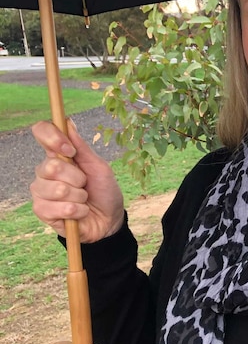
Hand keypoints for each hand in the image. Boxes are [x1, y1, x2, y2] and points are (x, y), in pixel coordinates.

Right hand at [30, 119, 124, 242]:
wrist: (109, 220)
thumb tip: (68, 122)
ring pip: (57, 189)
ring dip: (79, 197)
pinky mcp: (42, 211)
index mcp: (58, 156)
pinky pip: (59, 208)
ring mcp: (41, 191)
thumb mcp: (99, 167)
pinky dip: (77, 211)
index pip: (42, 132)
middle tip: (85, 185)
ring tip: (84, 200)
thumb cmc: (104, 192)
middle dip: (77, 178)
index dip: (52, 137)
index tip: (70, 150)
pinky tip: (79, 213)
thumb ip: (82, 148)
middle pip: (51, 166)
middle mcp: (45, 171)